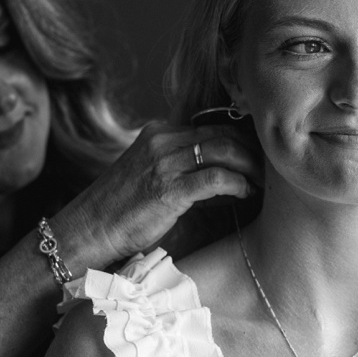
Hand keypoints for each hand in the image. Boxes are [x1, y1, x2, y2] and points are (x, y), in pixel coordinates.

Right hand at [52, 122, 260, 269]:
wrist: (87, 230)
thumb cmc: (121, 212)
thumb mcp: (152, 177)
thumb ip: (183, 169)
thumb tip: (226, 177)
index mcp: (159, 132)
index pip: (213, 126)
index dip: (242, 140)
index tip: (260, 157)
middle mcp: (162, 139)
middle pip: (224, 133)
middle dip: (252, 151)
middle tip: (270, 169)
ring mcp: (164, 161)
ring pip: (225, 150)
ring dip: (250, 167)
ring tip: (263, 183)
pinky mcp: (168, 187)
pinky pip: (216, 177)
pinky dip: (237, 184)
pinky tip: (245, 194)